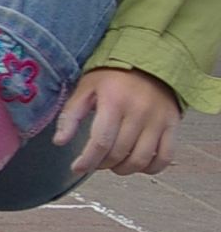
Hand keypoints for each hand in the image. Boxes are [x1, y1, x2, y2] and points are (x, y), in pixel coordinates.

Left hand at [53, 68, 181, 176]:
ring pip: (140, 159)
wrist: (151, 62)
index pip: (100, 141)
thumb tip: (59, 141)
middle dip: (102, 164)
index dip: (87, 160)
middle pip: (119, 153)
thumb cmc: (114, 77)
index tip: (77, 167)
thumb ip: (71, 115)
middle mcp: (139, 113)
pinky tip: (137, 164)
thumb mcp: (86, 89)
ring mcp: (158, 121)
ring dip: (123, 169)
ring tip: (113, 163)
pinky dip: (150, 168)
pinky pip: (165, 157)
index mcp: (114, 102)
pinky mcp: (172, 126)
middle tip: (95, 161)